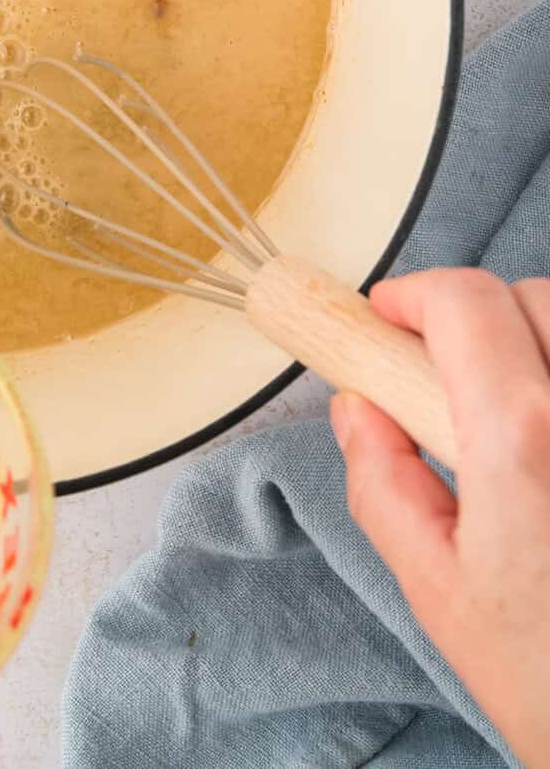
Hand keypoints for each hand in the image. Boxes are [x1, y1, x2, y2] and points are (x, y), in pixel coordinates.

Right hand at [331, 268, 549, 768]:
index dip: (414, 295)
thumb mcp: (442, 596)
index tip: (387, 317)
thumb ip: (385, 485)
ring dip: (539, 345)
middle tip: (445, 374)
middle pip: (532, 298)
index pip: (464, 303)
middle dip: (478, 317)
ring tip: (517, 419)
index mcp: (524, 440)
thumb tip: (360, 411)